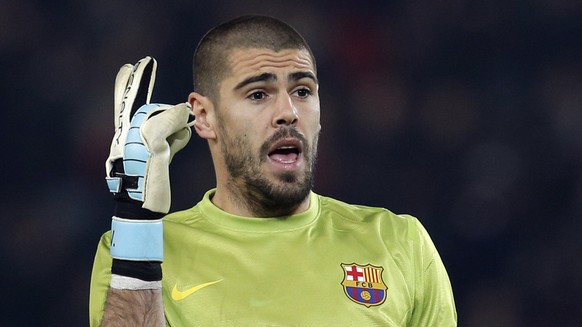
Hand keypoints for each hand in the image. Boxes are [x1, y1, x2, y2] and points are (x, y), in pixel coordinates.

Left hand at [105, 56, 193, 213]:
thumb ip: (165, 123)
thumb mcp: (152, 149)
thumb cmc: (141, 182)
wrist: (138, 210)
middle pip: (151, 111)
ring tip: (187, 126)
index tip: (144, 62)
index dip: (140, 79)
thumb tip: (181, 110)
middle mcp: (133, 136)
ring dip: (175, 123)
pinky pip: (167, 139)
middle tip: (182, 113)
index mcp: (129, 131)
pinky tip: (185, 134)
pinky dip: (177, 134)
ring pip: (162, 125)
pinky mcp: (153, 158)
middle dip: (166, 108)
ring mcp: (143, 147)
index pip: (133, 99)